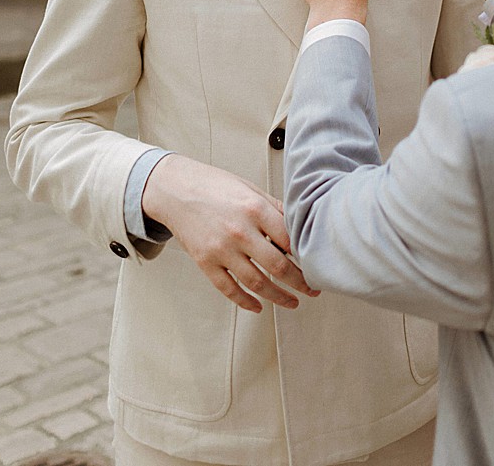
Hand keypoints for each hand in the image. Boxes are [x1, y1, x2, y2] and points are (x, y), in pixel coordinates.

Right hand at [141, 154, 317, 311]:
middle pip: (278, 265)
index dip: (307, 254)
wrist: (175, 190)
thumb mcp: (251, 189)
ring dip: (278, 297)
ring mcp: (221, 250)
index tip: (318, 263)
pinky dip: (245, 301)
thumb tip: (300, 225)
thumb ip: (276, 209)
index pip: (290, 239)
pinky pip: (228, 289)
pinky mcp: (205, 262)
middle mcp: (240, 231)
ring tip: (293, 302)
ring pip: (256, 282)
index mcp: (256, 209)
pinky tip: (258, 306)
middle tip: (314, 289)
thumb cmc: (215, 186)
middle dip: (300, 282)